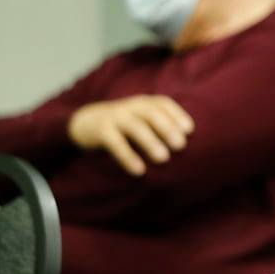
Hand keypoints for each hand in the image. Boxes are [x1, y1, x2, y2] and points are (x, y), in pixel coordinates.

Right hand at [68, 95, 194, 174]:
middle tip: (181, 146)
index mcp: (144, 103)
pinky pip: (116, 143)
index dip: (177, 115)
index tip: (189, 130)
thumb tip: (187, 146)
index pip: (163, 103)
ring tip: (164, 159)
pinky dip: (128, 156)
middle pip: (151, 114)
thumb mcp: (142, 118)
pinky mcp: (101, 131)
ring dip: (150, 142)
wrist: (85, 122)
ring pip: (135, 127)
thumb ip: (160, 125)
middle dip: (167, 128)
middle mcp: (131, 107)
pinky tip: (139, 170)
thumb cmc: (124, 123)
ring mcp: (115, 117)